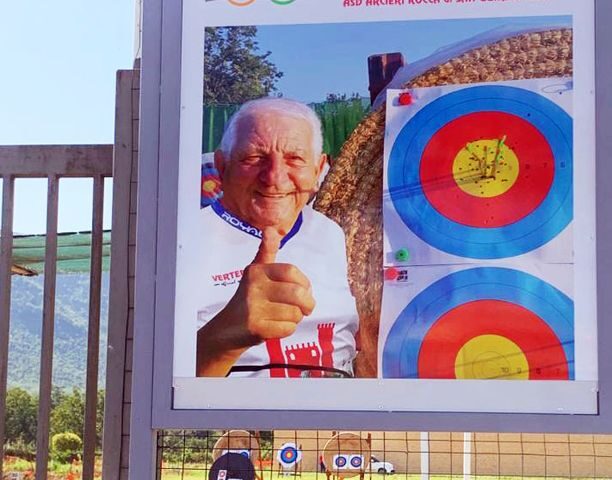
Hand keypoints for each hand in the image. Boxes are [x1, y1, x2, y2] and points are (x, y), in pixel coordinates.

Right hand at [196, 227, 315, 375]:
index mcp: (256, 271)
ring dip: (296, 318)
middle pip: (297, 293)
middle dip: (307, 304)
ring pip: (295, 313)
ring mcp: (253, 308)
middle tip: (305, 308)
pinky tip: (276, 327)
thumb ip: (267, 252)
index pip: (292, 271)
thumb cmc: (249, 299)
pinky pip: (288, 328)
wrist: (226, 330)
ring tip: (284, 316)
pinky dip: (287, 330)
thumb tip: (270, 229)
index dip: (304, 282)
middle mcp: (253, 287)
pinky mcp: (256, 328)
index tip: (304, 290)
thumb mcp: (256, 273)